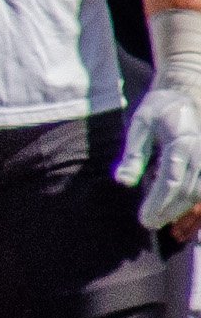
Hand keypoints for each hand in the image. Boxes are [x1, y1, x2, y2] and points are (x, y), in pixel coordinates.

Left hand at [116, 78, 200, 230]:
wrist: (185, 94)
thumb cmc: (158, 109)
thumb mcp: (139, 124)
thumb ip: (133, 154)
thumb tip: (123, 182)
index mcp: (181, 141)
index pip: (171, 180)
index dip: (158, 203)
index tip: (144, 218)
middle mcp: (200, 150)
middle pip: (188, 190)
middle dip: (169, 210)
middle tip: (149, 224)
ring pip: (200, 191)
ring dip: (182, 210)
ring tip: (160, 220)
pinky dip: (194, 201)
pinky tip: (178, 212)